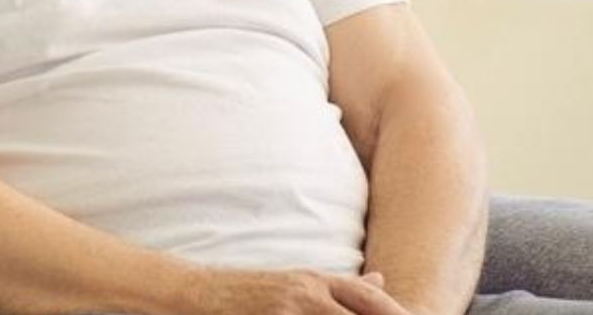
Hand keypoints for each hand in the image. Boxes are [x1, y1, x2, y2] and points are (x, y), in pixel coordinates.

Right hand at [183, 267, 409, 314]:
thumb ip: (342, 287)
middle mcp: (306, 294)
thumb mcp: (298, 282)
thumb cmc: (248, 292)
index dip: (396, 313)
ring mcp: (286, 311)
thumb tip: (383, 281)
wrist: (196, 292)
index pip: (370, 298)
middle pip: (358, 313)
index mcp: (317, 281)